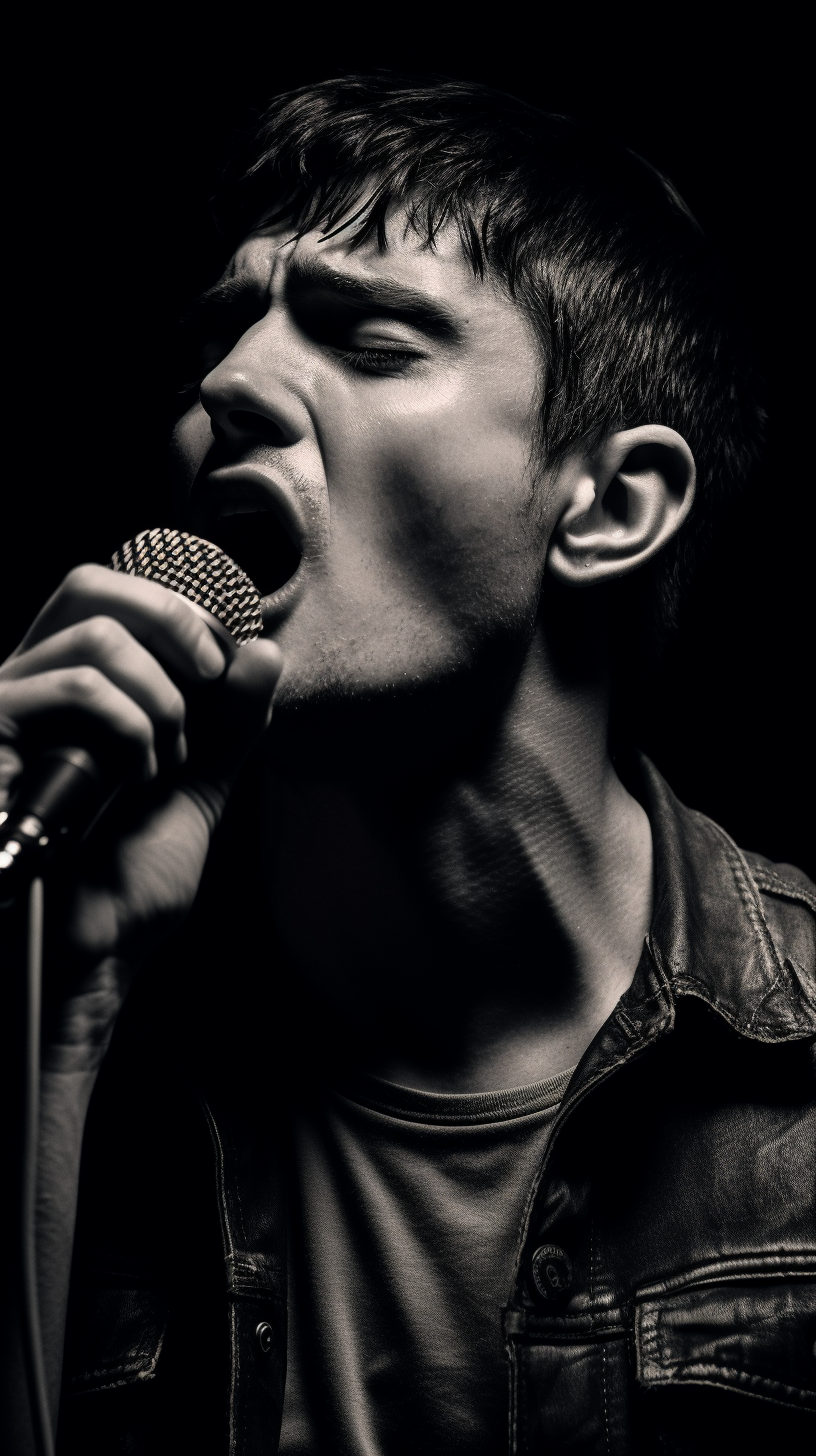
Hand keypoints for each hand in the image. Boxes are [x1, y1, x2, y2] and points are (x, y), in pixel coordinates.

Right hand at [1, 563, 280, 974]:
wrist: (94, 956)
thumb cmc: (127, 884)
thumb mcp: (195, 787)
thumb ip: (231, 723)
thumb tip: (266, 652)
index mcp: (71, 693)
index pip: (111, 597)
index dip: (176, 610)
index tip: (226, 662)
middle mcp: (31, 690)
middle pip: (90, 586)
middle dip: (170, 620)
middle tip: (212, 674)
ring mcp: (8, 712)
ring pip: (94, 637)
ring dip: (159, 697)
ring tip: (167, 759)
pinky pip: (74, 687)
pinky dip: (131, 726)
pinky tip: (136, 779)